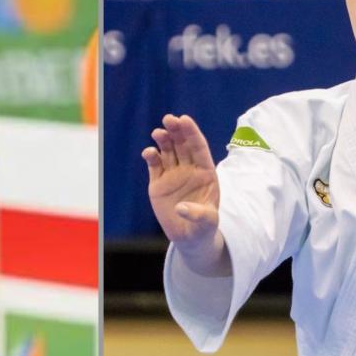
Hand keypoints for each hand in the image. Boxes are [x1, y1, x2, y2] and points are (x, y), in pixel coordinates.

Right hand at [143, 114, 225, 272]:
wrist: (189, 237)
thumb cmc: (203, 227)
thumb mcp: (206, 222)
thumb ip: (197, 213)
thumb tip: (182, 208)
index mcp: (205, 172)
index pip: (199, 147)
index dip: (192, 132)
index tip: (184, 119)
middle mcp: (189, 169)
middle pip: (182, 144)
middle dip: (176, 130)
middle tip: (169, 119)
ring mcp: (173, 174)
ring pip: (168, 151)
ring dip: (163, 140)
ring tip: (157, 133)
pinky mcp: (158, 182)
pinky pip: (154, 165)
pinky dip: (151, 156)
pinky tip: (149, 152)